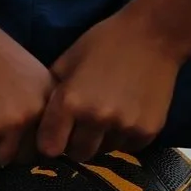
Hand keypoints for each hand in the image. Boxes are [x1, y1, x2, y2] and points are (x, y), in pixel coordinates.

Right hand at [0, 23, 54, 167]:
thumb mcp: (28, 75)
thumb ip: (36, 104)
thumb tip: (31, 141)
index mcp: (51, 99)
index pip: (47, 142)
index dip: (26, 140)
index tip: (12, 131)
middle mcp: (36, 113)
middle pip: (25, 156)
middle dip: (6, 147)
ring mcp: (11, 122)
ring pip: (0, 159)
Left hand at [36, 10, 182, 162]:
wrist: (153, 36)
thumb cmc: (103, 43)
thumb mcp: (66, 62)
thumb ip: (51, 94)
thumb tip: (37, 122)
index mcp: (70, 101)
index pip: (50, 148)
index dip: (50, 142)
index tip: (55, 136)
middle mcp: (96, 118)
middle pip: (77, 154)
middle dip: (76, 143)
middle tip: (81, 125)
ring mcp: (125, 126)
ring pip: (104, 151)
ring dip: (101, 140)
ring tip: (106, 115)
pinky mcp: (148, 131)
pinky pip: (128, 147)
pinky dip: (124, 137)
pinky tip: (126, 114)